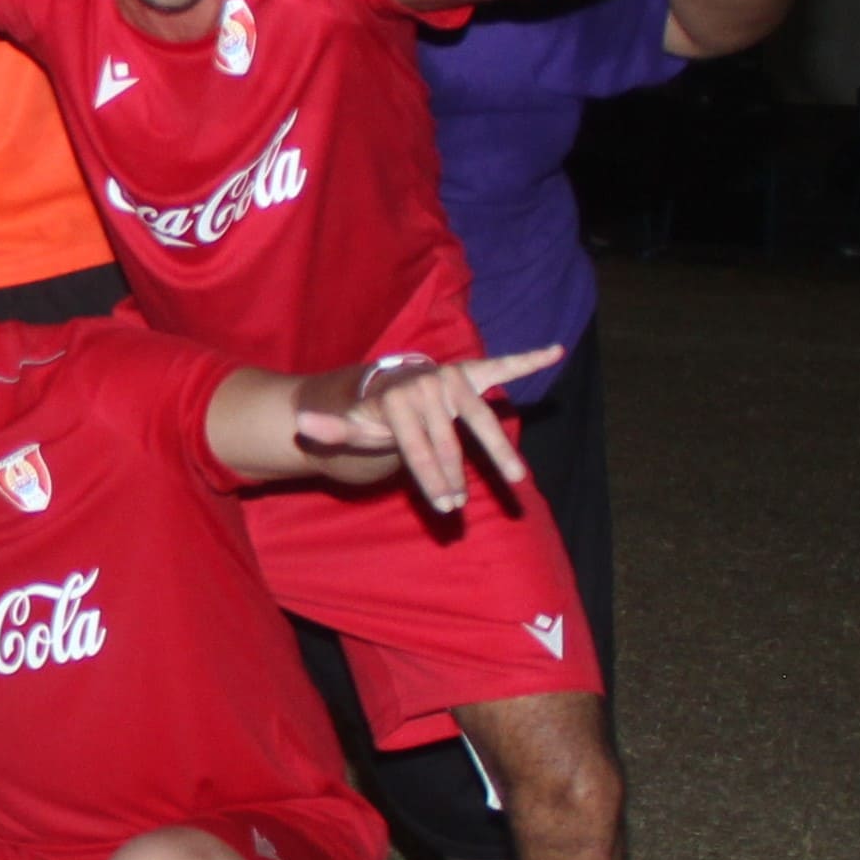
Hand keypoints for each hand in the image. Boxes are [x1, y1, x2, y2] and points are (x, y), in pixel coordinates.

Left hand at [299, 348, 557, 515]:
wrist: (375, 389)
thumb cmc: (365, 416)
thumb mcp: (344, 426)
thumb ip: (330, 429)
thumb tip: (304, 425)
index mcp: (396, 399)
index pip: (417, 449)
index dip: (430, 480)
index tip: (443, 507)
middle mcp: (426, 384)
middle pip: (448, 442)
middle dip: (453, 478)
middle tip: (458, 508)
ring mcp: (450, 378)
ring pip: (481, 419)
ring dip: (498, 451)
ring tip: (516, 479)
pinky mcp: (470, 373)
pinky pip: (501, 367)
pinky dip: (527, 359)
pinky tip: (555, 351)